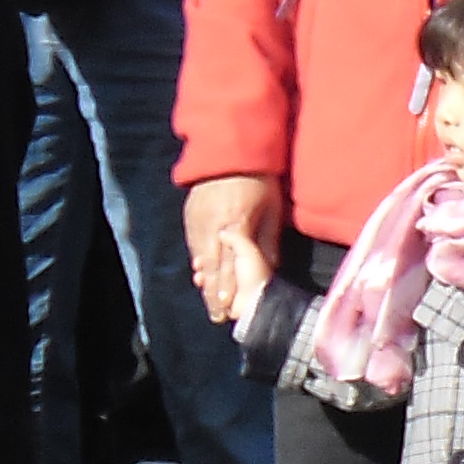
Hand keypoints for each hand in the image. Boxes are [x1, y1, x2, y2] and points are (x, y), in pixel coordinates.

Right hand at [185, 175, 281, 323]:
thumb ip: (269, 240)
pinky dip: (197, 260)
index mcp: (236, 223)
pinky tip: (200, 274)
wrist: (229, 148)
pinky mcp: (191, 214)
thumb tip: (271, 269)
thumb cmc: (259, 178)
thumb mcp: (272, 207)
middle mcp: (213, 224)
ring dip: (204, 280)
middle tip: (218, 315)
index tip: (227, 307)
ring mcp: (198, 219)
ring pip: (200, 257)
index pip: (230, 262)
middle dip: (214, 293)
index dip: (228, 286)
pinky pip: (193, 243)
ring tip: (209, 301)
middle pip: (212, 266)